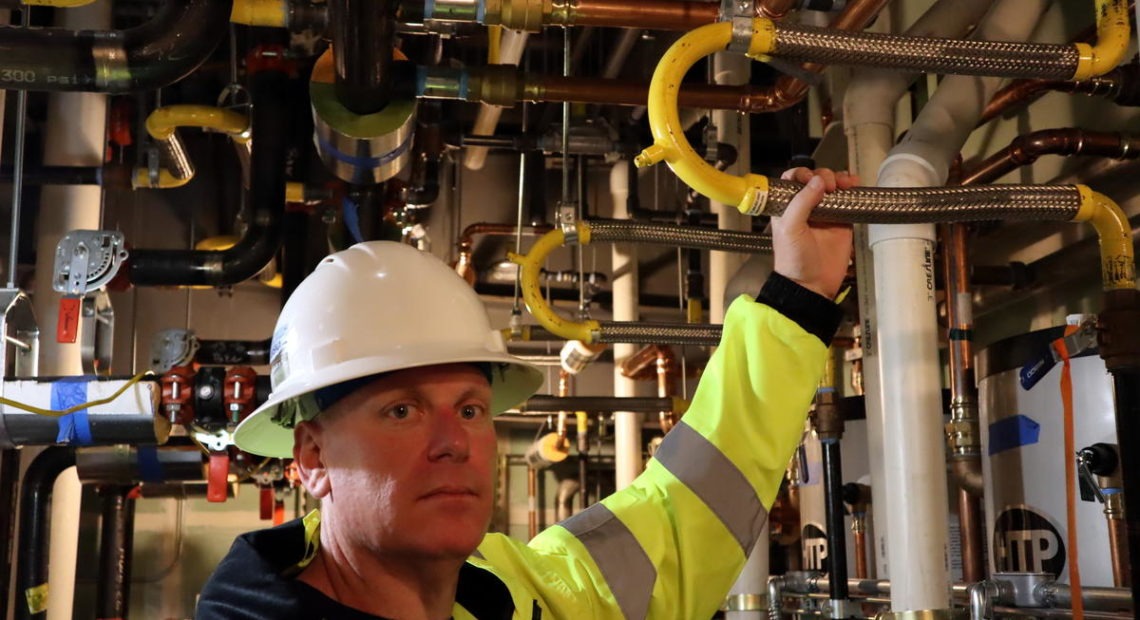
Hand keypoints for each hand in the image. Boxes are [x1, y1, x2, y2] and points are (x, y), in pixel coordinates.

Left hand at [771, 167, 856, 298]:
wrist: (811, 285)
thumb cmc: (793, 260)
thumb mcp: (790, 229)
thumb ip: (801, 203)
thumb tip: (817, 181)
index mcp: (786, 207)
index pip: (791, 180)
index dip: (801, 174)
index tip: (810, 178)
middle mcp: (805, 207)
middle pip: (814, 179)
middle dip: (823, 176)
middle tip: (829, 185)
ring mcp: (825, 213)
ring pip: (832, 186)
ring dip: (838, 179)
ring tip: (844, 184)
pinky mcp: (841, 221)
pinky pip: (847, 200)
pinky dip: (851, 190)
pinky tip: (854, 185)